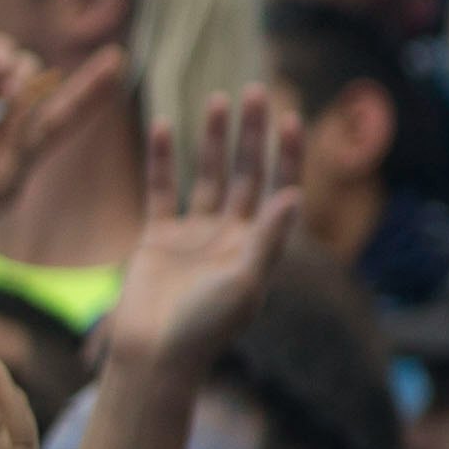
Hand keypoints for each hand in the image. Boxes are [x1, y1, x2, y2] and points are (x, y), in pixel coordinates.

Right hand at [0, 35, 128, 279]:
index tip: (118, 59)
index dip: (92, 85)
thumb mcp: (5, 175)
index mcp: (22, 141)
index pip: (66, 106)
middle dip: (29, 71)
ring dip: (8, 55)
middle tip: (11, 90)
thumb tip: (34, 89)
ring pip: (0, 55)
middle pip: (30, 73)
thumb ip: (28, 133)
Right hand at [113, 89, 298, 381]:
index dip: (287, 154)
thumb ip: (269, 237)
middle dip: (252, 134)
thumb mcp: (246, 283)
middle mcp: (231, 233)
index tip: (292, 118)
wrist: (153, 357)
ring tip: (219, 99)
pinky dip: (162, 158)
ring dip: (213, 138)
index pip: (279, 187)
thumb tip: (295, 192)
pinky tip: (164, 124)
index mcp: (259, 245)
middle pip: (246, 172)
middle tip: (256, 90)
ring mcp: (194, 233)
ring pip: (208, 174)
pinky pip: (162, 188)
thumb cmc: (206, 328)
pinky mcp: (157, 236)